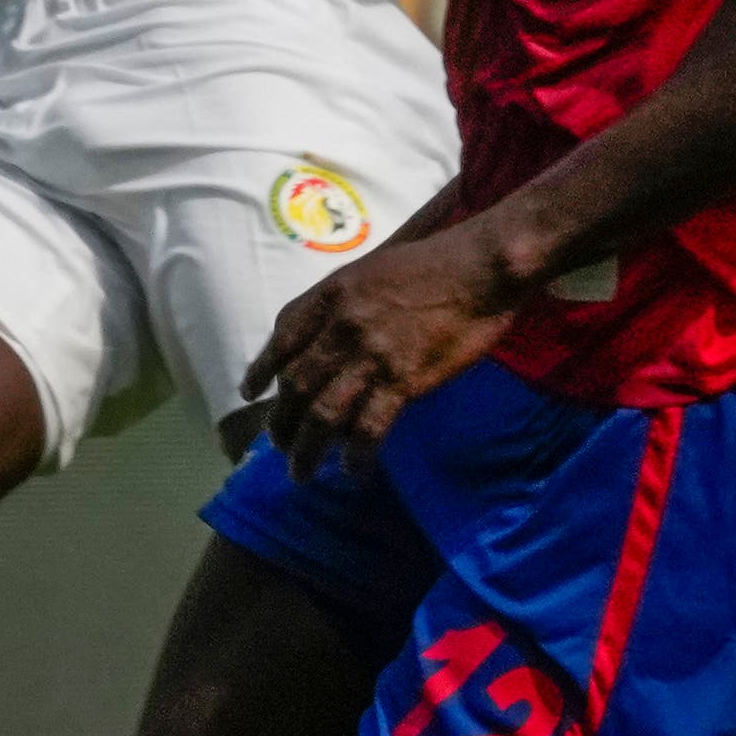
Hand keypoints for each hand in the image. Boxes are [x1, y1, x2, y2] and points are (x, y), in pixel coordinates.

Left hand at [246, 227, 525, 464]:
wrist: (483, 266)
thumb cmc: (435, 262)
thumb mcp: (370, 270)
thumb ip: (342, 302)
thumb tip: (328, 334)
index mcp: (329, 296)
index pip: (282, 339)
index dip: (262, 370)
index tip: (251, 393)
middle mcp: (339, 327)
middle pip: (295, 384)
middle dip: (280, 422)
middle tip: (277, 446)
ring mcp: (369, 355)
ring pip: (322, 414)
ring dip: (306, 449)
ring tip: (301, 474)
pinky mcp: (403, 379)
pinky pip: (369, 427)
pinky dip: (357, 454)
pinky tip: (353, 471)